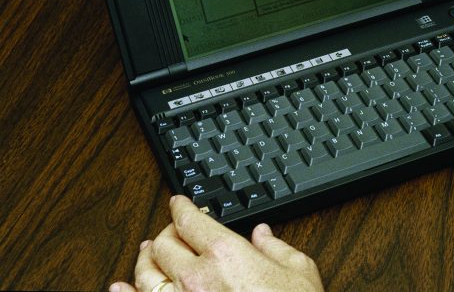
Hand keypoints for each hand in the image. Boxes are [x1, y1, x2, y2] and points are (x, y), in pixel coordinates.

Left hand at [110, 195, 323, 291]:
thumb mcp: (299, 271)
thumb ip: (277, 248)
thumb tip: (264, 235)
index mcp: (225, 254)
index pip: (190, 220)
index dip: (181, 207)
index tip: (179, 204)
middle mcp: (196, 277)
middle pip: (163, 243)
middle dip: (166, 233)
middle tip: (172, 231)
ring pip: (145, 274)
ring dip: (144, 259)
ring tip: (147, 253)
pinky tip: (120, 287)